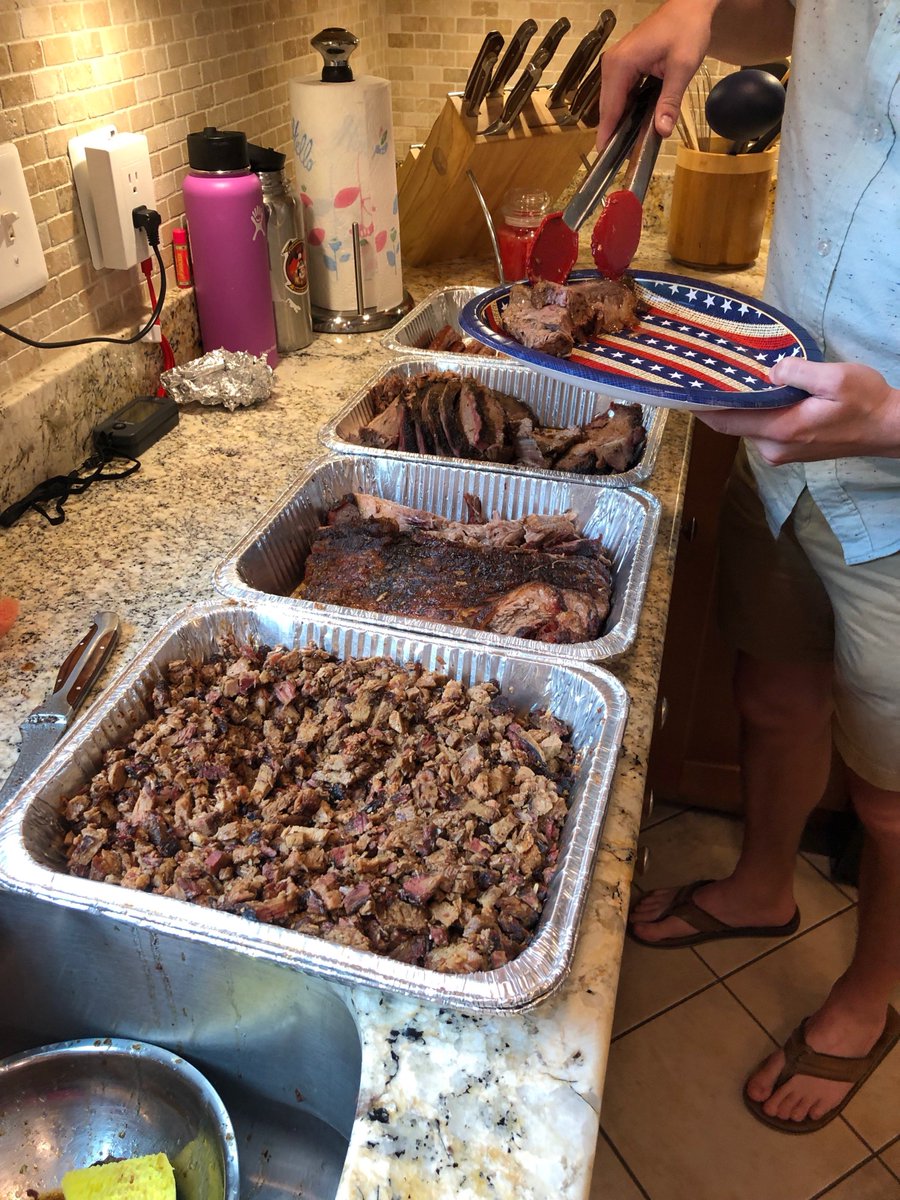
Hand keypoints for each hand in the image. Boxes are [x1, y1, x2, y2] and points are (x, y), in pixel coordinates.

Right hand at [594, 0, 716, 149]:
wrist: (689, 6)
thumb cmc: (686, 29)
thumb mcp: (682, 66)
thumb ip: (670, 100)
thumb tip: (662, 131)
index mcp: (621, 64)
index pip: (610, 108)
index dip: (607, 134)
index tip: (604, 158)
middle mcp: (612, 64)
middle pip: (608, 107)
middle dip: (614, 132)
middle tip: (620, 159)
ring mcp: (615, 64)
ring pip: (613, 102)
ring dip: (620, 122)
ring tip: (626, 147)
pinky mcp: (623, 65)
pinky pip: (620, 94)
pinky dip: (626, 109)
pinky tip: (634, 124)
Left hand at [697, 358, 899, 462]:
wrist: (888, 429)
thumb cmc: (866, 403)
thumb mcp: (836, 378)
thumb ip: (799, 372)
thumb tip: (770, 371)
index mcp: (780, 430)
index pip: (726, 421)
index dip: (700, 408)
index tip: (680, 391)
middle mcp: (772, 448)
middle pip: (731, 424)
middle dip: (716, 402)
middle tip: (703, 373)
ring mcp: (779, 453)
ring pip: (746, 426)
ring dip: (736, 406)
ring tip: (726, 377)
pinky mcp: (787, 450)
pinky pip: (760, 429)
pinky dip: (752, 412)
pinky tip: (753, 392)